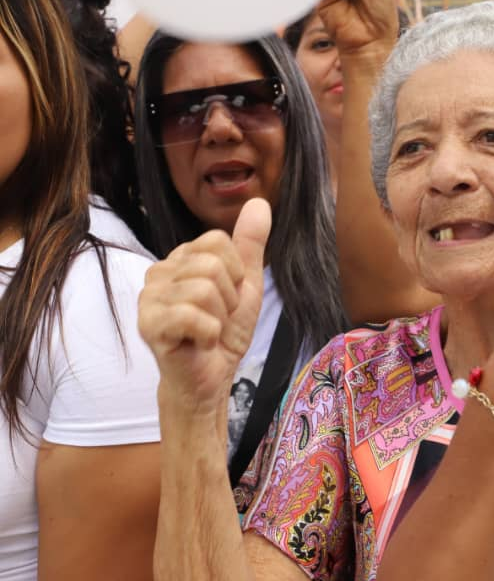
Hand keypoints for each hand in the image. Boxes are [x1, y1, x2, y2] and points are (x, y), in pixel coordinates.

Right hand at [138, 199, 271, 413]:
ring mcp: (149, 297)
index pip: (218, 240)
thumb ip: (250, 243)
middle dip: (229, 298)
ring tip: (208, 331)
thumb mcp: (246, 283)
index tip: (228, 298)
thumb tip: (259, 202)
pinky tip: (200, 342)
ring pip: (205, 288)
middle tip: (218, 318)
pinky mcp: (148, 324)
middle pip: (213, 263)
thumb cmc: (225, 331)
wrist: (211, 377)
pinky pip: (192, 314)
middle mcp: (159, 271)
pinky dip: (209, 333)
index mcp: (180, 258)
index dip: (236, 273)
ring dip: (219, 317)